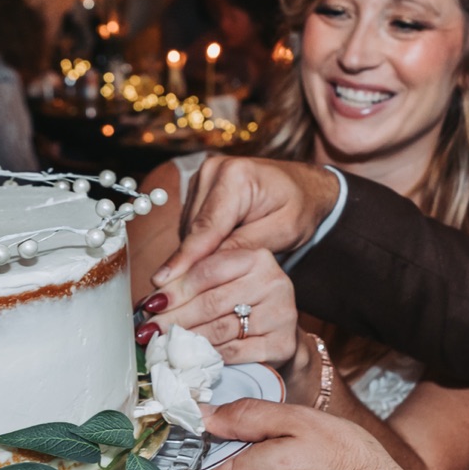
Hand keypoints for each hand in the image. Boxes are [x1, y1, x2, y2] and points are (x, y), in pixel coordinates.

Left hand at [143, 247, 301, 370]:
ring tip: (162, 344)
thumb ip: (188, 276)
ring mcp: (281, 314)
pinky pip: (234, 352)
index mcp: (256, 257)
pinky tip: (189, 357)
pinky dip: (207, 355)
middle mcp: (274, 282)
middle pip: (212, 301)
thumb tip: (154, 289)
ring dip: (186, 339)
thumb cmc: (240, 300)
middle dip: (175, 318)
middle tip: (148, 330)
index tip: (151, 303)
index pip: (208, 271)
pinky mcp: (282, 344)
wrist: (276, 332)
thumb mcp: (219, 279)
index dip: (175, 289)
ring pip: (221, 328)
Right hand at [153, 158, 340, 288]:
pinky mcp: (198, 190)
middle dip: (193, 264)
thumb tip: (207, 270)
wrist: (304, 185)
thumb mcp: (283, 231)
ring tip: (208, 282)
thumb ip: (245, 247)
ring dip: (197, 256)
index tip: (164, 283)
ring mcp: (202, 178)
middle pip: (193, 231)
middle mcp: (212, 171)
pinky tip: (212, 262)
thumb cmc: (300, 207)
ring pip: (189, 231)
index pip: (205, 228)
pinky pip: (192, 227)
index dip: (185, 259)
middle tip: (185, 299)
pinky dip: (201, 246)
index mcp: (236, 176)